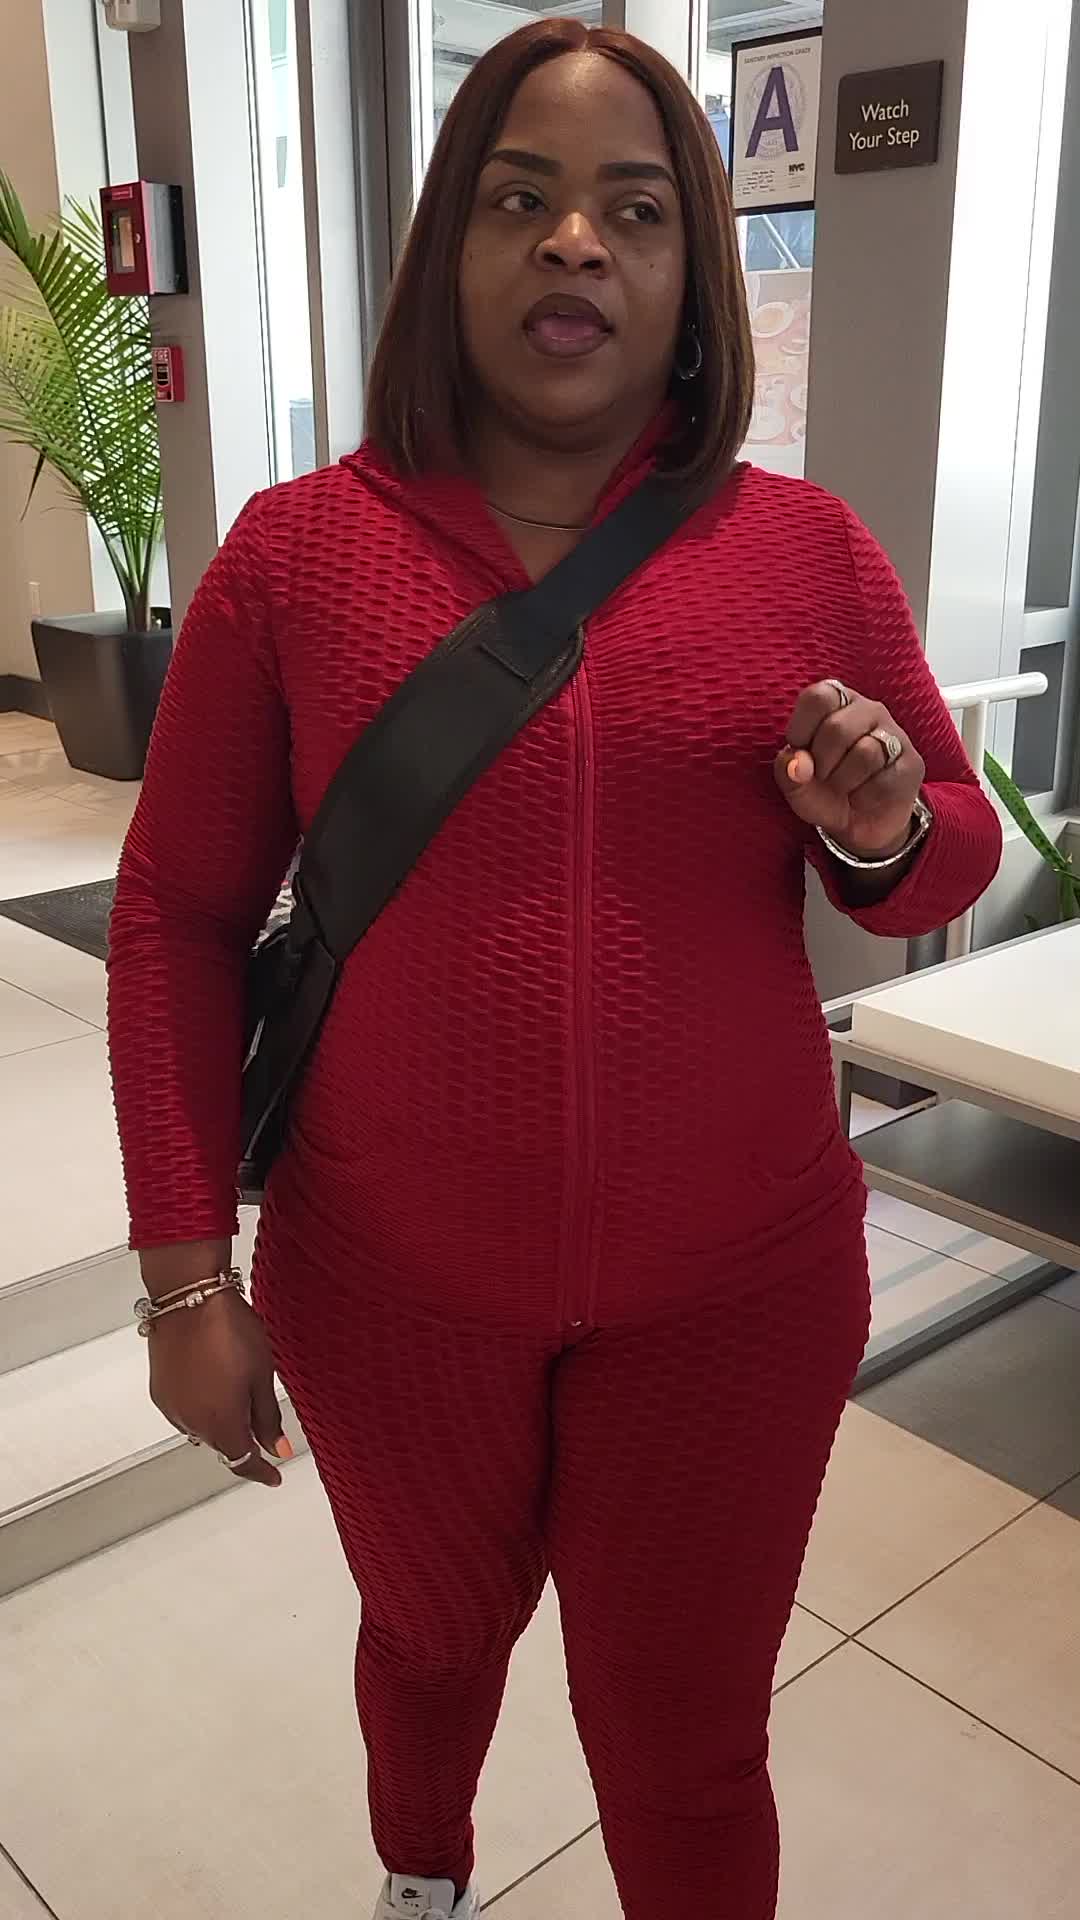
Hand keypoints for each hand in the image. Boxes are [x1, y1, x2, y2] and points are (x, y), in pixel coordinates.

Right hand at [147, 1290, 290, 1487]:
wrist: (189, 1299)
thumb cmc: (230, 1331)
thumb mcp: (262, 1375)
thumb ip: (268, 1418)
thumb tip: (278, 1450)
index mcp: (222, 1424)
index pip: (243, 1462)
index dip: (261, 1472)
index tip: (274, 1476)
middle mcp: (191, 1424)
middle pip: (222, 1445)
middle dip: (243, 1441)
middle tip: (264, 1429)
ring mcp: (172, 1407)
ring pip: (202, 1429)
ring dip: (221, 1423)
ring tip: (238, 1395)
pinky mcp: (159, 1391)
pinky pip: (185, 1412)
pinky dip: (201, 1408)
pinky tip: (213, 1384)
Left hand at [774, 680, 925, 856]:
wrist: (860, 824)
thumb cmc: (825, 792)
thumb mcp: (796, 783)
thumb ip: (787, 769)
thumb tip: (798, 762)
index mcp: (838, 703)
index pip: (818, 696)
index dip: (801, 728)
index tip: (800, 752)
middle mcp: (869, 711)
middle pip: (838, 728)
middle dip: (822, 763)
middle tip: (823, 776)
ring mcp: (895, 735)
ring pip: (865, 753)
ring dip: (844, 782)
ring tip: (844, 788)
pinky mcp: (912, 764)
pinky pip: (883, 780)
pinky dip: (864, 798)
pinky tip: (863, 798)